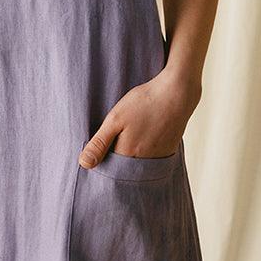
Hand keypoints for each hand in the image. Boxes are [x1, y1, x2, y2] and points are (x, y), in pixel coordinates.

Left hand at [78, 67, 200, 168]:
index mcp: (127, 155)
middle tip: (120, 134)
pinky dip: (147, 149)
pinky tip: (146, 133)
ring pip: (138, 162)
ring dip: (133, 153)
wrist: (177, 94)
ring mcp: (158, 158)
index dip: (103, 157)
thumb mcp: (116, 118)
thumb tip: (84, 164)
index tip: (102, 145)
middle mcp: (143, 163)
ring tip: (134, 132)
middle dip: (118, 156)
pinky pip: (152, 158)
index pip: (109, 167)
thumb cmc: (144, 103)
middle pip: (124, 167)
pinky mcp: (168, 152)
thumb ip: (100, 142)